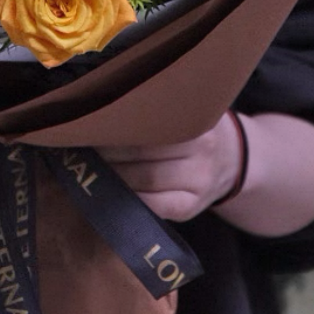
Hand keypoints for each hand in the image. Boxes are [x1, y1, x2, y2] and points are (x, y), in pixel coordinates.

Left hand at [99, 113, 243, 223]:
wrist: (232, 158)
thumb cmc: (192, 126)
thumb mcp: (184, 107)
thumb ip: (153, 107)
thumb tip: (97, 105)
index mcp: (196, 116)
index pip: (146, 121)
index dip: (114, 127)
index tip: (88, 124)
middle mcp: (203, 148)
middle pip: (142, 152)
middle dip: (107, 152)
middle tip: (82, 145)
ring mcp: (200, 181)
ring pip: (145, 181)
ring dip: (113, 175)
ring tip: (91, 166)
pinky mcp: (192, 207)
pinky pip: (155, 207)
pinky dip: (129, 199)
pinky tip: (111, 190)